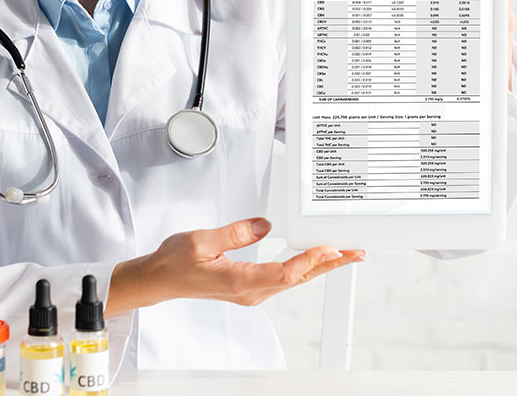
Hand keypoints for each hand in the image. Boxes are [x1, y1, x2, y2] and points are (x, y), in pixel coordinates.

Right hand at [135, 217, 363, 307]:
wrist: (161, 278)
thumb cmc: (176, 261)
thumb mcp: (201, 240)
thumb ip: (235, 232)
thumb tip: (264, 224)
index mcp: (240, 281)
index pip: (284, 274)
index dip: (309, 261)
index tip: (329, 248)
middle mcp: (250, 291)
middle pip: (298, 278)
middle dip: (329, 264)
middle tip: (355, 252)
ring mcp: (252, 291)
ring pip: (294, 279)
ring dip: (320, 265)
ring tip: (344, 253)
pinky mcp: (250, 286)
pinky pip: (284, 277)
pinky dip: (304, 265)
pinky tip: (315, 257)